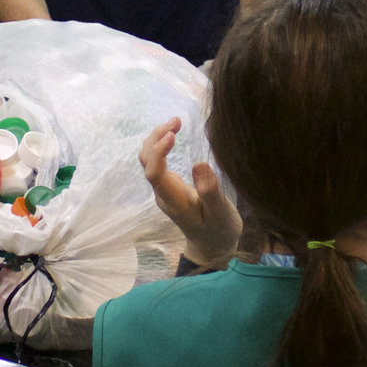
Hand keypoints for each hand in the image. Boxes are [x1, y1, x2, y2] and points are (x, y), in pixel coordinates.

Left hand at [139, 118, 242, 265]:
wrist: (212, 246)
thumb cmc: (219, 231)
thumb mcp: (221, 214)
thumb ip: (210, 191)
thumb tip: (198, 164)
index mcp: (173, 201)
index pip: (154, 173)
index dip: (158, 152)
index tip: (173, 135)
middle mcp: (163, 194)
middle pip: (146, 162)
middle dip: (156, 138)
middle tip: (177, 120)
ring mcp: (164, 189)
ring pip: (148, 159)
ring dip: (157, 138)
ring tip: (176, 122)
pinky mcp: (169, 185)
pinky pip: (156, 161)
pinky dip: (161, 144)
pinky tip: (174, 133)